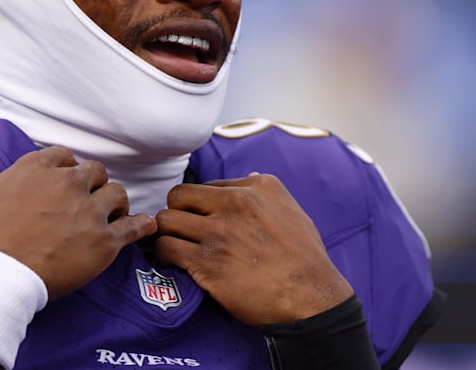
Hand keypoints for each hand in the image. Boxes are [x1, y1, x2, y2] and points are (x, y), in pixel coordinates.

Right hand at [0, 147, 156, 299]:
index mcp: (40, 168)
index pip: (65, 156)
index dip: (68, 169)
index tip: (67, 182)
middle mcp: (69, 183)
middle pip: (96, 172)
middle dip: (94, 185)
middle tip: (90, 201)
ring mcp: (90, 211)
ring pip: (117, 194)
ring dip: (116, 203)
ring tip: (113, 214)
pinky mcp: (105, 241)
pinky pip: (133, 227)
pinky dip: (142, 225)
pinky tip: (146, 225)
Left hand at [154, 173, 352, 326]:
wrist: (311, 297)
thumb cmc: (305, 259)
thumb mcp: (292, 212)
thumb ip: (266, 195)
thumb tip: (249, 178)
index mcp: (256, 188)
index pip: (207, 186)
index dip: (200, 205)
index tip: (200, 220)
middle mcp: (235, 203)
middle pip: (179, 196)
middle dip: (176, 212)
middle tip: (180, 230)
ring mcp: (219, 232)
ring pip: (166, 220)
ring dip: (166, 234)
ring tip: (173, 245)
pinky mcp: (207, 261)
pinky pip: (166, 247)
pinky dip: (164, 255)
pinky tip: (173, 262)